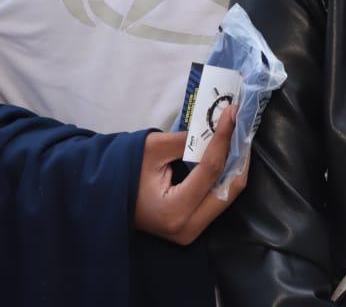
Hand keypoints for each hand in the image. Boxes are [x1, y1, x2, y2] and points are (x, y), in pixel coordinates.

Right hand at [134, 106, 246, 244]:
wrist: (104, 198)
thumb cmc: (123, 171)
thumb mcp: (154, 149)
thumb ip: (187, 141)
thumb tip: (217, 127)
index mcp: (175, 211)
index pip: (211, 170)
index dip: (224, 138)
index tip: (233, 113)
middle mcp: (187, 228)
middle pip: (228, 189)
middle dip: (238, 156)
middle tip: (241, 126)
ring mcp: (191, 232)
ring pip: (227, 196)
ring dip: (235, 166)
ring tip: (238, 137)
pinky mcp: (192, 227)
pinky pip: (217, 200)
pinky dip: (225, 177)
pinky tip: (228, 155)